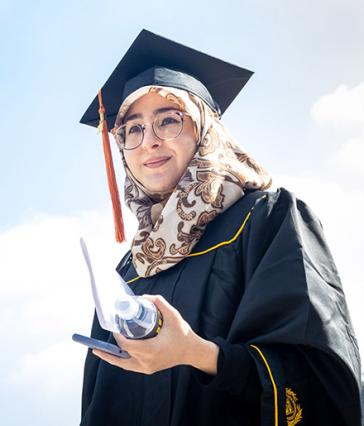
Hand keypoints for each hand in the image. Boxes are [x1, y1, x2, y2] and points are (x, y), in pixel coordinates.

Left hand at [92, 294, 218, 374]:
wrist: (192, 351)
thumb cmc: (183, 334)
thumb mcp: (173, 315)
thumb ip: (159, 303)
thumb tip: (143, 297)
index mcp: (151, 349)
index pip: (127, 345)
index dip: (117, 337)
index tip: (114, 328)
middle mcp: (147, 362)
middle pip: (121, 357)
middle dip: (109, 349)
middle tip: (96, 346)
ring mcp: (147, 368)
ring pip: (124, 364)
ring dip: (111, 358)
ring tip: (99, 351)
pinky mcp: (148, 369)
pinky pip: (130, 366)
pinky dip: (121, 361)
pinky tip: (115, 354)